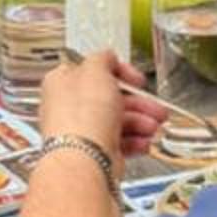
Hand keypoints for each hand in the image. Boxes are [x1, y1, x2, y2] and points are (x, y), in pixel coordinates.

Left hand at [37, 52, 166, 165]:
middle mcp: (69, 107)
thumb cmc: (82, 117)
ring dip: (141, 122)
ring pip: (118, 122)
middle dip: (138, 102)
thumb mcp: (96, 72)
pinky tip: (144, 142)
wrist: (85, 160)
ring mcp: (82, 132)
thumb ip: (103, 59)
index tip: (135, 79)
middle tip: (155, 106)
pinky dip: (135, 142)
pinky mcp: (95, 152)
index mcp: (61, 83)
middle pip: (110, 99)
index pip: (93, 71)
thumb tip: (106, 56)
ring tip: (154, 126)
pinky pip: (119, 143)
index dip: (118, 72)